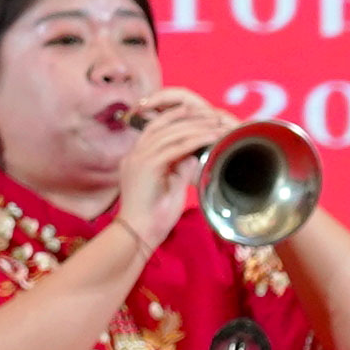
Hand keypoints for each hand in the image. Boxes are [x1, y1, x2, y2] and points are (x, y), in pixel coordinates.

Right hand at [108, 88, 234, 243]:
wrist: (138, 235)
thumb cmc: (154, 217)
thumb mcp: (170, 186)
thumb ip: (179, 168)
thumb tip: (194, 154)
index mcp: (135, 158)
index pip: (154, 129)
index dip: (174, 118)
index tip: (194, 114)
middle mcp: (134, 154)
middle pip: (161, 125)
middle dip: (188, 118)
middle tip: (210, 114)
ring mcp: (139, 158)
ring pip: (170, 133)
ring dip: (195, 127)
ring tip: (215, 124)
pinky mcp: (147, 165)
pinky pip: (175, 147)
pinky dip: (195, 140)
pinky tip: (210, 137)